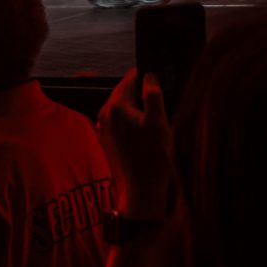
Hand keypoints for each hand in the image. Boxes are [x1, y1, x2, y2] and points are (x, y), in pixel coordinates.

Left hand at [98, 67, 175, 219]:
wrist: (141, 190)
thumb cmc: (153, 156)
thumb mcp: (158, 121)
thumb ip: (153, 94)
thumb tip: (149, 75)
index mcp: (116, 106)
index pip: (131, 78)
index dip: (148, 78)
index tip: (161, 81)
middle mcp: (105, 114)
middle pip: (126, 93)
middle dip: (143, 96)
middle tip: (162, 107)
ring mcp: (104, 128)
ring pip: (125, 109)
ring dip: (139, 111)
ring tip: (156, 124)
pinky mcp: (107, 141)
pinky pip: (121, 123)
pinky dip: (133, 124)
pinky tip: (146, 136)